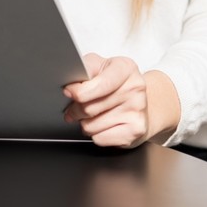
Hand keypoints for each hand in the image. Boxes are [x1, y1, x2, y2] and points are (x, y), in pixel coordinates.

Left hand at [64, 54, 179, 147]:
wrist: (137, 103)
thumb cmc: (113, 85)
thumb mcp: (98, 68)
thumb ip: (83, 71)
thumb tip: (70, 89)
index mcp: (125, 67)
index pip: (100, 84)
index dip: (79, 92)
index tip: (68, 92)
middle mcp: (135, 87)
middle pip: (89, 107)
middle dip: (76, 109)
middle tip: (77, 107)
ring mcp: (137, 109)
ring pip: (91, 126)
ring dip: (86, 123)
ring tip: (95, 115)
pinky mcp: (136, 130)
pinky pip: (100, 138)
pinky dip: (97, 135)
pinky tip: (105, 125)